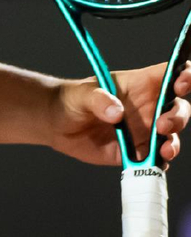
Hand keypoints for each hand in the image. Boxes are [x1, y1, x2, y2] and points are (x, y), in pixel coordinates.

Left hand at [48, 61, 190, 167]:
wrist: (57, 125)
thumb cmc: (71, 99)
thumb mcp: (81, 94)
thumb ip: (98, 100)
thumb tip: (117, 112)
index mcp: (137, 84)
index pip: (167, 74)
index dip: (183, 75)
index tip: (182, 83)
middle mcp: (146, 106)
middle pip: (177, 106)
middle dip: (178, 115)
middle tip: (163, 124)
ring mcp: (144, 130)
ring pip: (172, 135)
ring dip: (173, 142)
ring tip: (163, 149)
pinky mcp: (138, 151)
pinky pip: (158, 158)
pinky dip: (161, 162)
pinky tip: (155, 162)